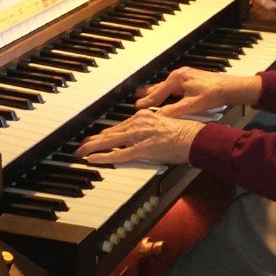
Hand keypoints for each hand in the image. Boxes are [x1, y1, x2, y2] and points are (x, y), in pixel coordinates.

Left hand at [75, 110, 203, 165]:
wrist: (195, 138)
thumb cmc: (185, 133)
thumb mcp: (164, 125)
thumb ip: (150, 130)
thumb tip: (144, 139)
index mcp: (144, 116)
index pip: (119, 126)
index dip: (104, 134)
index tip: (94, 138)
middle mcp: (138, 123)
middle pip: (110, 132)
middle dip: (92, 140)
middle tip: (79, 146)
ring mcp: (139, 136)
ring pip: (109, 141)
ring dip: (91, 148)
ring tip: (79, 152)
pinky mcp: (142, 149)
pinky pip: (118, 154)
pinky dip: (103, 157)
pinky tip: (92, 159)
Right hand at [134, 66, 261, 117]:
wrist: (231, 87)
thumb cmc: (214, 93)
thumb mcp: (192, 105)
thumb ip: (174, 110)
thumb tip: (160, 117)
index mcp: (177, 79)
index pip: (158, 92)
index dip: (147, 101)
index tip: (137, 107)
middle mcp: (180, 75)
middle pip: (159, 86)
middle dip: (148, 93)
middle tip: (136, 98)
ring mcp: (186, 76)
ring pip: (167, 85)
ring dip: (157, 91)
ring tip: (146, 95)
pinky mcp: (192, 79)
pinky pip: (174, 86)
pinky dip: (167, 91)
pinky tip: (166, 95)